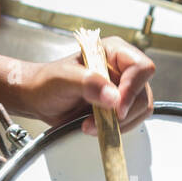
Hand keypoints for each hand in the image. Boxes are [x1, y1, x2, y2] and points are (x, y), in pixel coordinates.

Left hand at [24, 37, 154, 134]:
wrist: (38, 99)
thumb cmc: (46, 82)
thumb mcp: (63, 79)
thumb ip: (88, 84)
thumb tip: (113, 97)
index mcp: (113, 52)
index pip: (141, 68)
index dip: (132, 89)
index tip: (117, 107)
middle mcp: (123, 69)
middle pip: (143, 93)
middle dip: (121, 112)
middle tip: (96, 120)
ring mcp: (122, 89)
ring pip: (140, 109)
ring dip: (118, 123)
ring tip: (90, 124)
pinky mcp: (118, 107)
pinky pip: (131, 121)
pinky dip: (115, 129)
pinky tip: (94, 127)